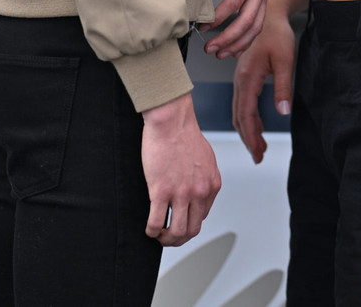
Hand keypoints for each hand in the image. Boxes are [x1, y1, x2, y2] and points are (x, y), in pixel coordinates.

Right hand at [140, 92, 221, 246]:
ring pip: (177, 231)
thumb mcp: (206, 159)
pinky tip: (148, 228)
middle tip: (167, 237)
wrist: (172, 122)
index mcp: (212, 184)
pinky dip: (152, 231)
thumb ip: (205, 177)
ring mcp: (181, 193)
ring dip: (166, 239)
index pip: (203, 216)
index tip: (178, 221)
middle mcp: (200, 192)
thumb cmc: (185, 134)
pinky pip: (156, 222)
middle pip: (193, 230)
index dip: (189, 222)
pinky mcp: (162, 191)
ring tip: (157, 235)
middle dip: (179, 239)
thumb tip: (198, 190)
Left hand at [204, 0, 269, 58]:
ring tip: (219, 53)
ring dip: (238, 42)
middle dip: (229, 37)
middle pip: (249, 19)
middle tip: (210, 48)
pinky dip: (247, 38)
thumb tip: (194, 3)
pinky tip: (233, 48)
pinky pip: (258, 21)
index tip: (202, 27)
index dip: (218, 18)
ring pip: (256, 25)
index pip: (236, 2)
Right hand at [231, 12, 295, 163]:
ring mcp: (240, 78)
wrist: (269, 13)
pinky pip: (242, 102)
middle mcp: (240, 80)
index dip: (251, 136)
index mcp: (248, 77)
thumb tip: (283, 112)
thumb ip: (283, 87)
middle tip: (258, 157)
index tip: (257, 153)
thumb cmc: (277, 34)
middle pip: (239, 116)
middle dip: (248, 138)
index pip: (246, 114)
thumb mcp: (285, 60)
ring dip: (247, 130)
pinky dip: (248, 118)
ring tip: (259, 147)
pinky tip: (257, 126)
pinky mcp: (244, 76)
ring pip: (239, 111)